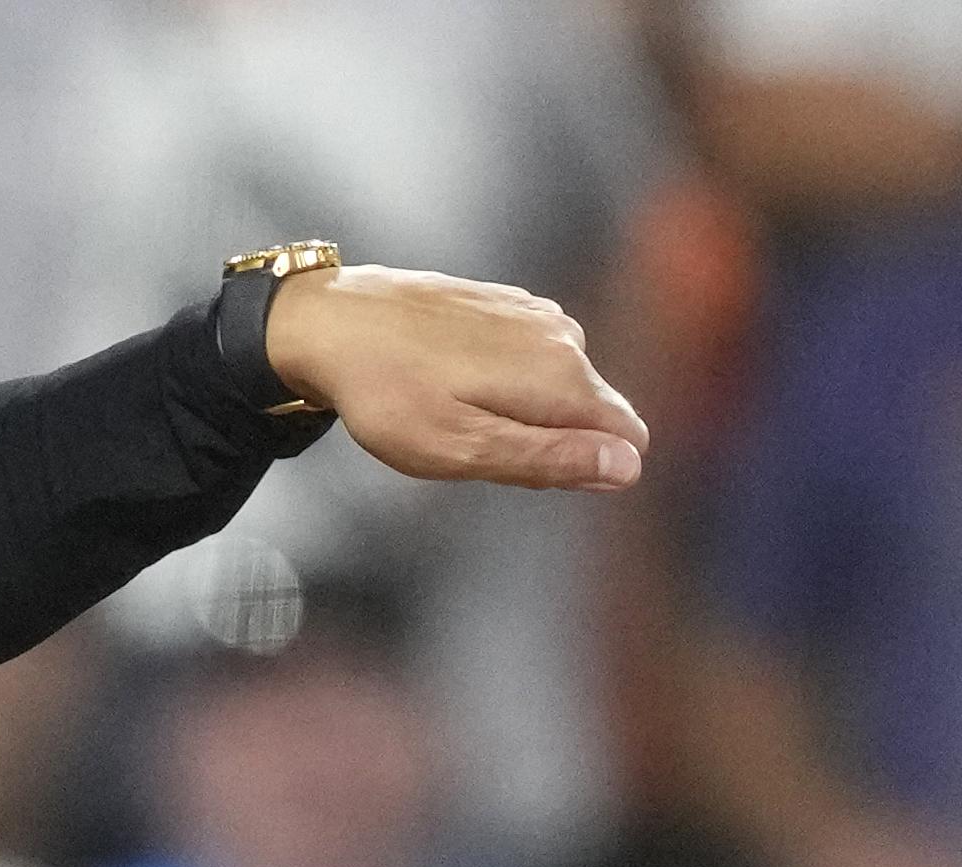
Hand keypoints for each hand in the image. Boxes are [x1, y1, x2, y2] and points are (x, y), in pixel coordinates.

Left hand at [262, 264, 648, 492]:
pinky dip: (499, 379)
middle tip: (468, 443)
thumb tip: (629, 466)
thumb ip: (551, 460)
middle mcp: (566, 337)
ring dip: (518, 411)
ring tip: (451, 410)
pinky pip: (529, 359)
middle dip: (545, 442)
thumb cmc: (390, 396)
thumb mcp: (465, 450)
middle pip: (589, 415)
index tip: (517, 469)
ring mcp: (538, 314)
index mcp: (564, 378)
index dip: (584, 468)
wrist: (332, 322)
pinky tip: (448, 380)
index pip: (627, 437)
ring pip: (558, 387)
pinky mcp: (508, 302)